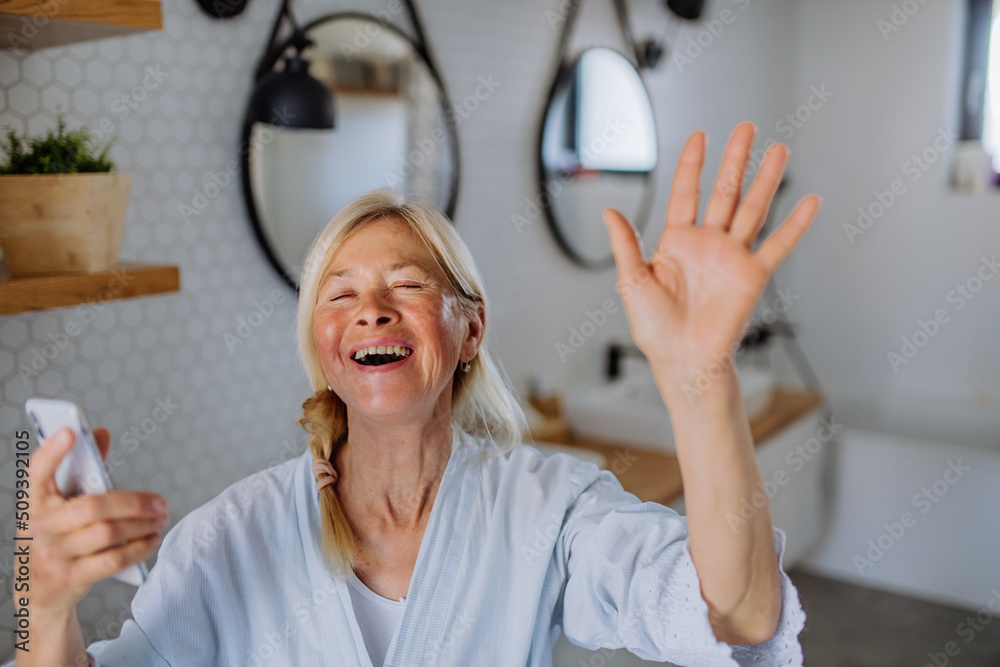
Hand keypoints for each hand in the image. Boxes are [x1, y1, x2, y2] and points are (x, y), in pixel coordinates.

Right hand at [22, 427, 167, 614]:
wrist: (37, 589)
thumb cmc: (58, 537)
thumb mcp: (61, 505)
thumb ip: (82, 471)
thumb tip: (101, 434)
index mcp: (36, 502)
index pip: (38, 473)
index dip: (52, 452)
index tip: (71, 433)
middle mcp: (40, 527)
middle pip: (92, 507)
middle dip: (134, 503)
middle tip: (161, 503)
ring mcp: (54, 554)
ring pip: (107, 533)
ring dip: (142, 525)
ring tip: (160, 519)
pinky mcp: (71, 577)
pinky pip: (112, 560)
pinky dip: (139, 549)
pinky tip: (152, 540)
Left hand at [603, 122, 820, 385]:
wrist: (682, 361)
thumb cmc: (655, 329)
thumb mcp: (632, 282)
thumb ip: (625, 245)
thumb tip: (609, 212)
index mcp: (677, 243)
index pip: (686, 194)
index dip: (692, 165)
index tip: (700, 136)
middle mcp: (707, 245)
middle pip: (724, 192)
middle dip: (735, 159)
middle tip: (746, 127)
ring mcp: (732, 258)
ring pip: (752, 209)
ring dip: (766, 180)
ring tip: (779, 150)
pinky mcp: (752, 276)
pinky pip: (777, 245)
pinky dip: (795, 225)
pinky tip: (810, 202)